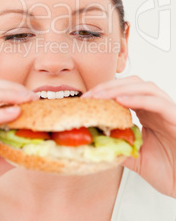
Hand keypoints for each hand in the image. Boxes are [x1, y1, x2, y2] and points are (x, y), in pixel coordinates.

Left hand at [81, 75, 175, 197]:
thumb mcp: (136, 158)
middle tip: (89, 95)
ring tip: (101, 96)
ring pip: (145, 87)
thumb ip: (120, 146)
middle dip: (109, 86)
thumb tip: (96, 142)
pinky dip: (138, 99)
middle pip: (132, 83)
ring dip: (120, 88)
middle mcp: (157, 107)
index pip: (125, 91)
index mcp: (147, 112)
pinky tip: (121, 101)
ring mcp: (168, 110)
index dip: (104, 91)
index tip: (86, 98)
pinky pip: (157, 102)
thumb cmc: (169, 171)